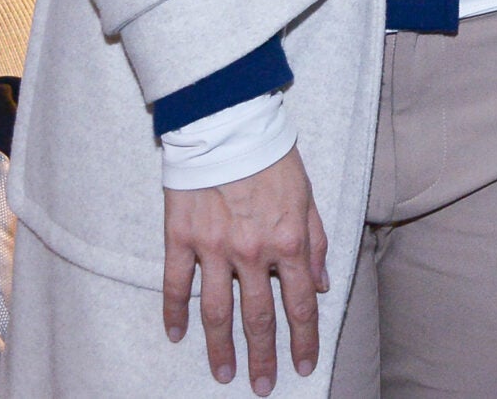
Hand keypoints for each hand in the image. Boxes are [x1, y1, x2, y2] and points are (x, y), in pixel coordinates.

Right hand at [163, 145, 329, 392]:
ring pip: (216, 311)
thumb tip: (323, 284)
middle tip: (261, 387)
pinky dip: (174, 312)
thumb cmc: (273, 158)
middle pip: (259, 317)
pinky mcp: (181, 238)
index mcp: (289, 242)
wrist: (229, 125)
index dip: (304, 339)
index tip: (304, 365)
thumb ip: (316, 242)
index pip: (301, 304)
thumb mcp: (308, 197)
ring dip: (220, 347)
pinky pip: (175, 284)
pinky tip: (176, 335)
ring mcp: (213, 248)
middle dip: (264, 357)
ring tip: (224, 373)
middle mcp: (253, 252)